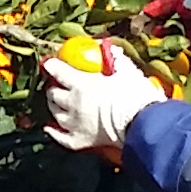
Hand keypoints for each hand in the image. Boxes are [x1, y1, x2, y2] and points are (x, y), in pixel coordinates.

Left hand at [40, 42, 166, 152]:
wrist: (141, 124)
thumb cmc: (135, 96)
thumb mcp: (127, 72)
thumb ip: (117, 60)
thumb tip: (113, 50)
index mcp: (82, 84)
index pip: (59, 72)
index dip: (52, 66)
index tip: (49, 64)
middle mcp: (73, 104)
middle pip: (54, 95)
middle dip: (53, 88)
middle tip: (56, 85)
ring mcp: (74, 124)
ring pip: (56, 115)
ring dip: (54, 107)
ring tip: (56, 104)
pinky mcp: (80, 141)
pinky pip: (61, 137)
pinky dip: (54, 132)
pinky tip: (49, 128)